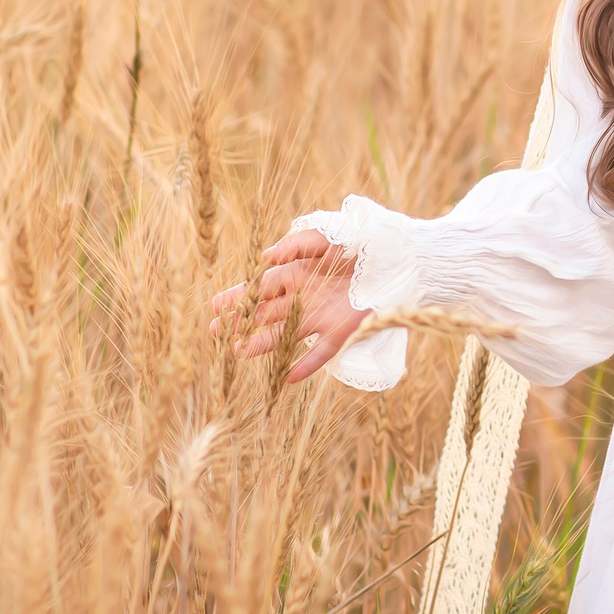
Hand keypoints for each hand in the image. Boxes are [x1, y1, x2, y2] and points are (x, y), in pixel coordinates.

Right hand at [209, 228, 371, 384]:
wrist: (398, 259)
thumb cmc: (361, 242)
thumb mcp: (327, 235)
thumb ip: (297, 242)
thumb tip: (266, 256)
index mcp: (297, 274)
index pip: (261, 287)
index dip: (238, 296)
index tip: (215, 305)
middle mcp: (303, 298)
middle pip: (265, 313)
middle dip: (240, 322)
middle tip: (214, 331)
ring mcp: (320, 317)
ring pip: (284, 334)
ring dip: (261, 345)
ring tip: (236, 353)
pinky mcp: (342, 332)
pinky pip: (321, 353)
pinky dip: (306, 365)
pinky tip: (288, 378)